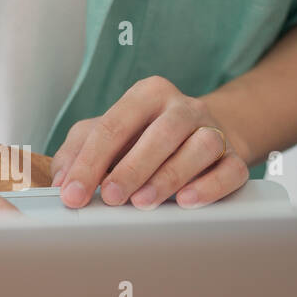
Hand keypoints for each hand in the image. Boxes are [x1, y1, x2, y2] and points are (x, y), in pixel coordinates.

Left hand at [50, 76, 249, 209]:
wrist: (200, 135)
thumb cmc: (143, 137)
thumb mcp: (105, 133)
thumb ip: (77, 150)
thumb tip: (62, 180)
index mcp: (147, 95)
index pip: (114, 125)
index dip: (90, 162)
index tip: (73, 194)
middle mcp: (182, 108)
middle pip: (160, 133)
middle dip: (132, 168)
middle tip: (111, 197)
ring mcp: (212, 130)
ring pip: (199, 147)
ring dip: (170, 176)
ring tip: (144, 202)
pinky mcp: (234, 156)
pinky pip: (229, 170)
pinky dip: (209, 187)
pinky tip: (187, 201)